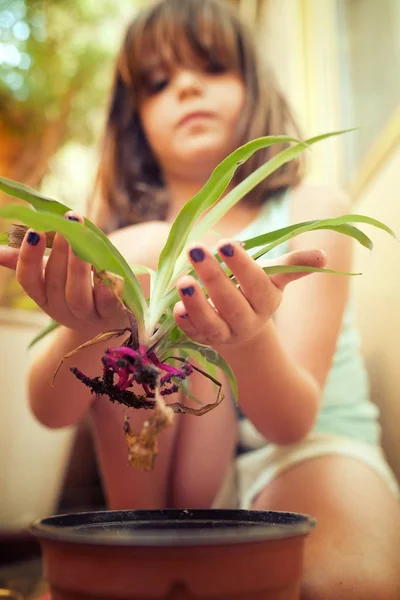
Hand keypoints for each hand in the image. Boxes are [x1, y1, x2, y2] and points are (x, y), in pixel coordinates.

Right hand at [0, 212, 126, 334]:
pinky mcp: (111, 315)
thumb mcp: (51, 275)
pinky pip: (107, 306)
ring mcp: (86, 314)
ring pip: (77, 296)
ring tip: (84, 241)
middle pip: (54, 284)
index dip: (28, 257)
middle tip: (69, 222)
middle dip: (60, 252)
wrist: (106, 318)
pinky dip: (106, 292)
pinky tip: (107, 275)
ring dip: (78, 267)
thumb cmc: (74, 287)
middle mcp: (61, 308)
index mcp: (43, 295)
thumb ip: (27, 261)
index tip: (34, 230)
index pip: (28, 279)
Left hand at [173, 240, 325, 350]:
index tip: (226, 243)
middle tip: (196, 248)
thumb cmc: (255, 292)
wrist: (243, 329)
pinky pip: (193, 334)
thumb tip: (324, 258)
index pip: (255, 283)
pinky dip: (185, 322)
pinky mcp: (203, 340)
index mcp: (266, 301)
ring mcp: (224, 333)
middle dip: (213, 276)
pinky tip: (175, 307)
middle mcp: (246, 320)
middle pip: (231, 302)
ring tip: (182, 280)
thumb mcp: (274, 278)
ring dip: (197, 303)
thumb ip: (293, 265)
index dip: (242, 265)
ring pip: (211, 323)